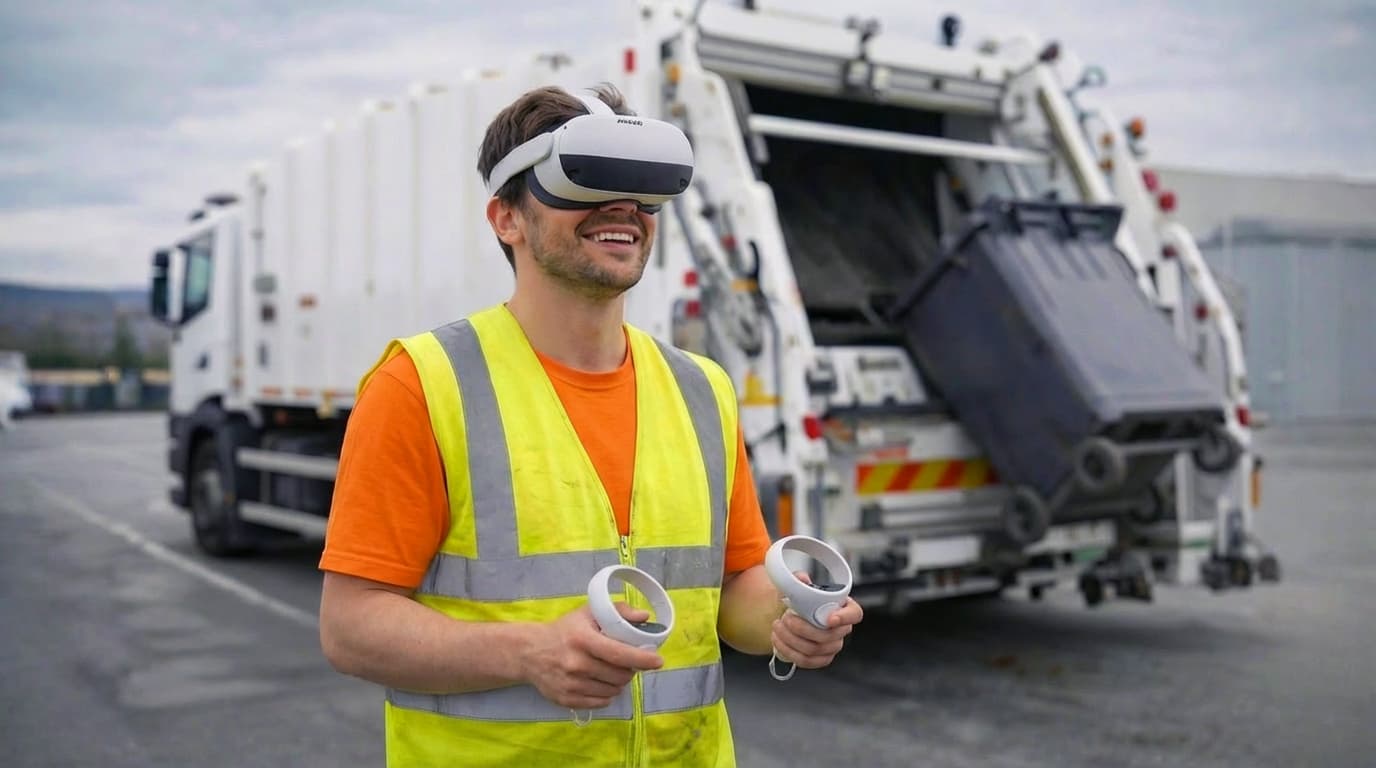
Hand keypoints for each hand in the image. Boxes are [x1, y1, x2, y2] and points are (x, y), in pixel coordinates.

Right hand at [521, 602, 663, 709]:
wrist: (530, 652)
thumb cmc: (565, 630)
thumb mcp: (588, 613)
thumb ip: (618, 611)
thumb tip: (644, 618)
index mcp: (583, 640)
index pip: (620, 654)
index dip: (643, 659)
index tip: (658, 661)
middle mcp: (577, 664)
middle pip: (620, 675)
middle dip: (631, 669)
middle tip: (628, 662)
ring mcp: (571, 684)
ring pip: (613, 690)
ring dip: (620, 682)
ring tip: (613, 670)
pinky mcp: (567, 700)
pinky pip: (601, 701)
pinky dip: (608, 693)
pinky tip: (601, 681)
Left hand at [771, 571, 862, 669]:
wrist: (791, 616)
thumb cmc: (802, 601)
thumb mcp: (800, 586)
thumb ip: (799, 580)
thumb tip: (802, 579)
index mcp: (844, 609)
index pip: (855, 614)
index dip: (845, 618)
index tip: (829, 619)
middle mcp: (841, 630)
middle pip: (828, 636)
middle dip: (802, 628)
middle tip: (786, 618)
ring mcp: (832, 646)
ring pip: (814, 650)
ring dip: (791, 639)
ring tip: (777, 626)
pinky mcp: (820, 659)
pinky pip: (806, 661)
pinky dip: (789, 651)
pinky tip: (778, 639)